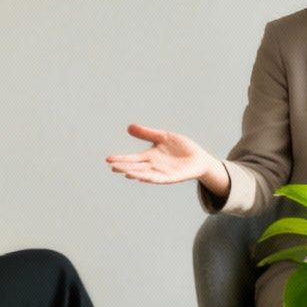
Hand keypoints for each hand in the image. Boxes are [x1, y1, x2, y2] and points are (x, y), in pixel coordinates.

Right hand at [106, 124, 228, 195]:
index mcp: (150, 156)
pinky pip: (160, 179)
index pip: (132, 158)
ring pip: (145, 174)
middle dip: (125, 167)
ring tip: (125, 173)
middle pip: (136, 167)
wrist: (199, 158)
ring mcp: (162, 173)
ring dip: (136, 174)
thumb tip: (128, 127)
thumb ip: (147, 133)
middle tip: (112, 166)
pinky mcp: (172, 177)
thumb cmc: (181, 148)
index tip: (108, 159)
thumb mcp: (163, 137)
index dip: (121, 159)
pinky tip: (143, 178)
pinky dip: (151, 178)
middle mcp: (153, 166)